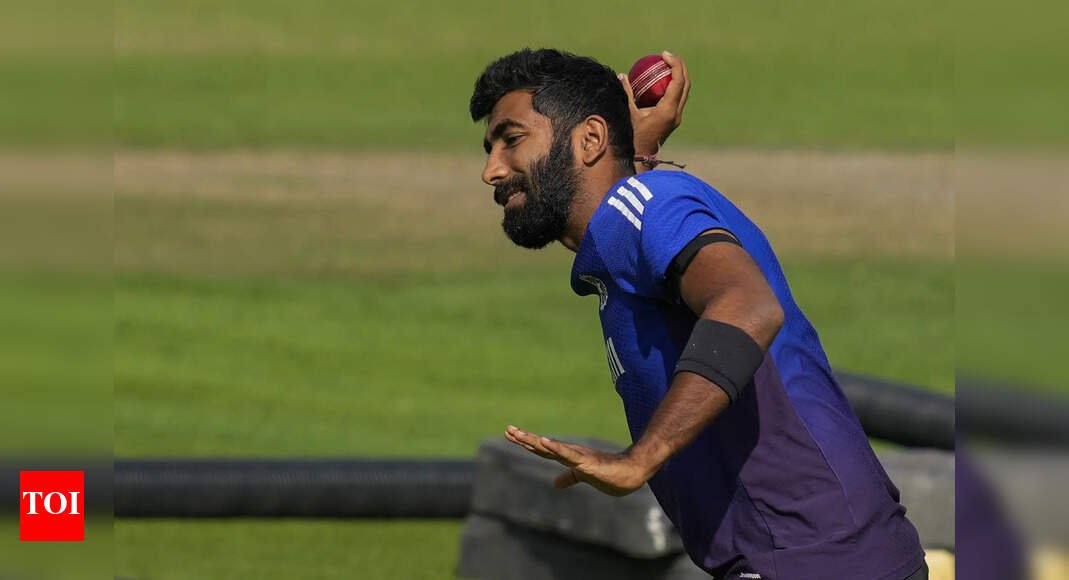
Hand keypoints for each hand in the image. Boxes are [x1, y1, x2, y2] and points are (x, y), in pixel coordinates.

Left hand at [504, 425, 651, 496]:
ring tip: (518, 434)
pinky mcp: (586, 462)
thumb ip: (569, 478)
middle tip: (507, 430)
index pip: (542, 449)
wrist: (631, 473)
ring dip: (534, 441)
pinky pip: (568, 455)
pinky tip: (544, 442)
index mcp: (568, 456)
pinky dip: (555, 448)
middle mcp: (570, 453)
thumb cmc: (609, 473)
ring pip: (551, 448)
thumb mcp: (583, 476)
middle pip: (542, 446)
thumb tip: (555, 484)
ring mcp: (578, 456)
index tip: (510, 433)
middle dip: (524, 438)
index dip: (526, 442)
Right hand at [619, 51, 690, 155]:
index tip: (663, 54)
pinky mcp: (673, 120)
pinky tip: (660, 81)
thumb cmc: (632, 136)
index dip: (674, 64)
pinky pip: (677, 97)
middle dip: (680, 66)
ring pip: (684, 91)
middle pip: (686, 83)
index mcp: (668, 110)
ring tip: (666, 65)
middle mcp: (676, 113)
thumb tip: (622, 76)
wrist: (640, 158)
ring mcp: (676, 117)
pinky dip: (673, 86)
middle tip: (667, 56)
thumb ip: (626, 93)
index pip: (678, 81)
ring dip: (678, 76)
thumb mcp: (628, 112)